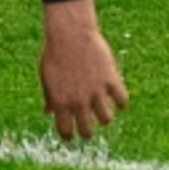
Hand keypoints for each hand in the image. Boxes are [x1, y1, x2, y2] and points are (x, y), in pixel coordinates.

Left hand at [37, 0, 126, 142]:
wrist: (70, 33)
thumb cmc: (55, 53)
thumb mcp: (47, 77)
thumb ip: (49, 97)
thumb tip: (48, 113)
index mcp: (60, 102)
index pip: (66, 131)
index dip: (69, 136)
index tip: (72, 135)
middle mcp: (78, 101)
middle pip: (87, 131)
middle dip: (87, 131)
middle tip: (89, 125)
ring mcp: (95, 91)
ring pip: (106, 120)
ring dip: (104, 117)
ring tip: (103, 110)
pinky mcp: (110, 80)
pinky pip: (121, 100)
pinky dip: (120, 102)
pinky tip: (116, 96)